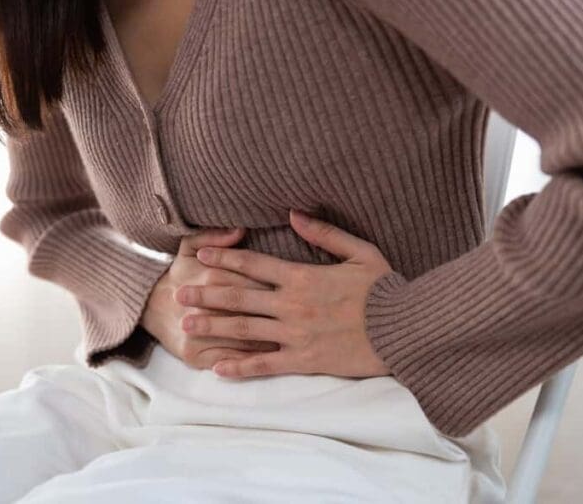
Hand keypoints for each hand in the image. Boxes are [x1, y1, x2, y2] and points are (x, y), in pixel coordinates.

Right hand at [141, 226, 280, 369]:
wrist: (149, 307)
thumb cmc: (180, 275)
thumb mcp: (188, 248)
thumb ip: (213, 236)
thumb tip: (240, 231)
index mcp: (208, 277)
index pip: (251, 283)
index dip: (273, 288)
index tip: (292, 291)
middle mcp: (203, 308)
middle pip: (251, 311)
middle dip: (275, 315)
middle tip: (299, 316)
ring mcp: (198, 336)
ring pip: (244, 339)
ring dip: (271, 339)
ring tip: (294, 336)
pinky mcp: (196, 357)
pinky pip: (231, 360)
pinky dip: (253, 359)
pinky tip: (272, 355)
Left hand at [175, 209, 392, 379]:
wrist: (404, 329)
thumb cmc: (384, 288)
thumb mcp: (359, 251)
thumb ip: (324, 233)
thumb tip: (293, 214)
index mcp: (302, 276)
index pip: (253, 264)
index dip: (223, 258)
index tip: (200, 256)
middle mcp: (291, 304)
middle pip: (238, 297)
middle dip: (205, 294)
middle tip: (178, 294)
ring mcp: (295, 334)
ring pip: (244, 330)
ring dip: (212, 326)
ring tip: (187, 326)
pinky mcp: (304, 359)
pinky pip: (265, 363)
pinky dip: (240, 366)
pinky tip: (217, 369)